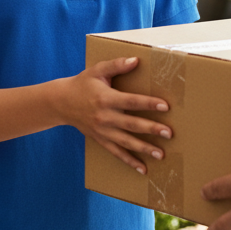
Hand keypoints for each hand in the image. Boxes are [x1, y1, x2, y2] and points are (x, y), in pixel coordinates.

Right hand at [50, 57, 172, 173]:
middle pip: (131, 124)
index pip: (131, 101)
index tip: (165, 106)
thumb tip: (136, 60)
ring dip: (144, 149)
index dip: (148, 103)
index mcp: (106, 98)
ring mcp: (103, 131)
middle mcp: (105, 117)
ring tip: (161, 154)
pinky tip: (144, 169)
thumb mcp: (97, 70)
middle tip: (169, 133)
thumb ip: (117, 65)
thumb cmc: (83, 84)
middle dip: (151, 129)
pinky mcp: (101, 140)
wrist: (61, 103)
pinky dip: (130, 162)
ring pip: (126, 142)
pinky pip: (117, 153)